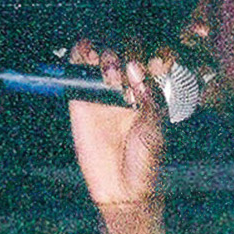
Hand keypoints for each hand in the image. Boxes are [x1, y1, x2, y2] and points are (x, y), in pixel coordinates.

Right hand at [65, 39, 175, 217]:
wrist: (121, 187)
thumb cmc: (145, 161)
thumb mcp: (155, 130)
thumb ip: (150, 98)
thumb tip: (134, 67)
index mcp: (152, 90)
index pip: (153, 55)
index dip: (155, 51)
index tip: (156, 63)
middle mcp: (128, 83)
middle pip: (126, 46)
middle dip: (128, 50)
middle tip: (127, 71)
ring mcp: (104, 86)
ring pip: (103, 49)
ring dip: (106, 52)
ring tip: (109, 74)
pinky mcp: (80, 93)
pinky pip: (77, 63)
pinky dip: (80, 51)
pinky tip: (86, 55)